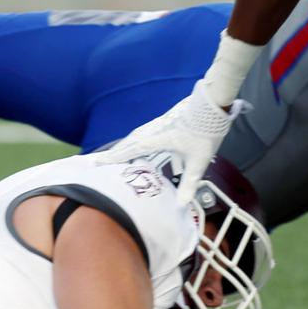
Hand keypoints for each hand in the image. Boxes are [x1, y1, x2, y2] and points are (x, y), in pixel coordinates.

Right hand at [96, 81, 249, 204]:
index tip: (95, 164)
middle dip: (114, 153)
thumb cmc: (204, 132)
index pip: (128, 151)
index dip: (112, 159)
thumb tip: (182, 204)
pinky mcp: (167, 120)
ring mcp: (160, 123)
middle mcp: (153, 130)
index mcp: (156, 140)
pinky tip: (145, 144)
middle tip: (99, 161)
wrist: (213, 104)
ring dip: (126, 146)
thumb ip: (189, 183)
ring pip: (137, 136)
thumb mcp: (198, 161)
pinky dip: (139, 140)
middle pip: (129, 143)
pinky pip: (146, 133)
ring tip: (118, 155)